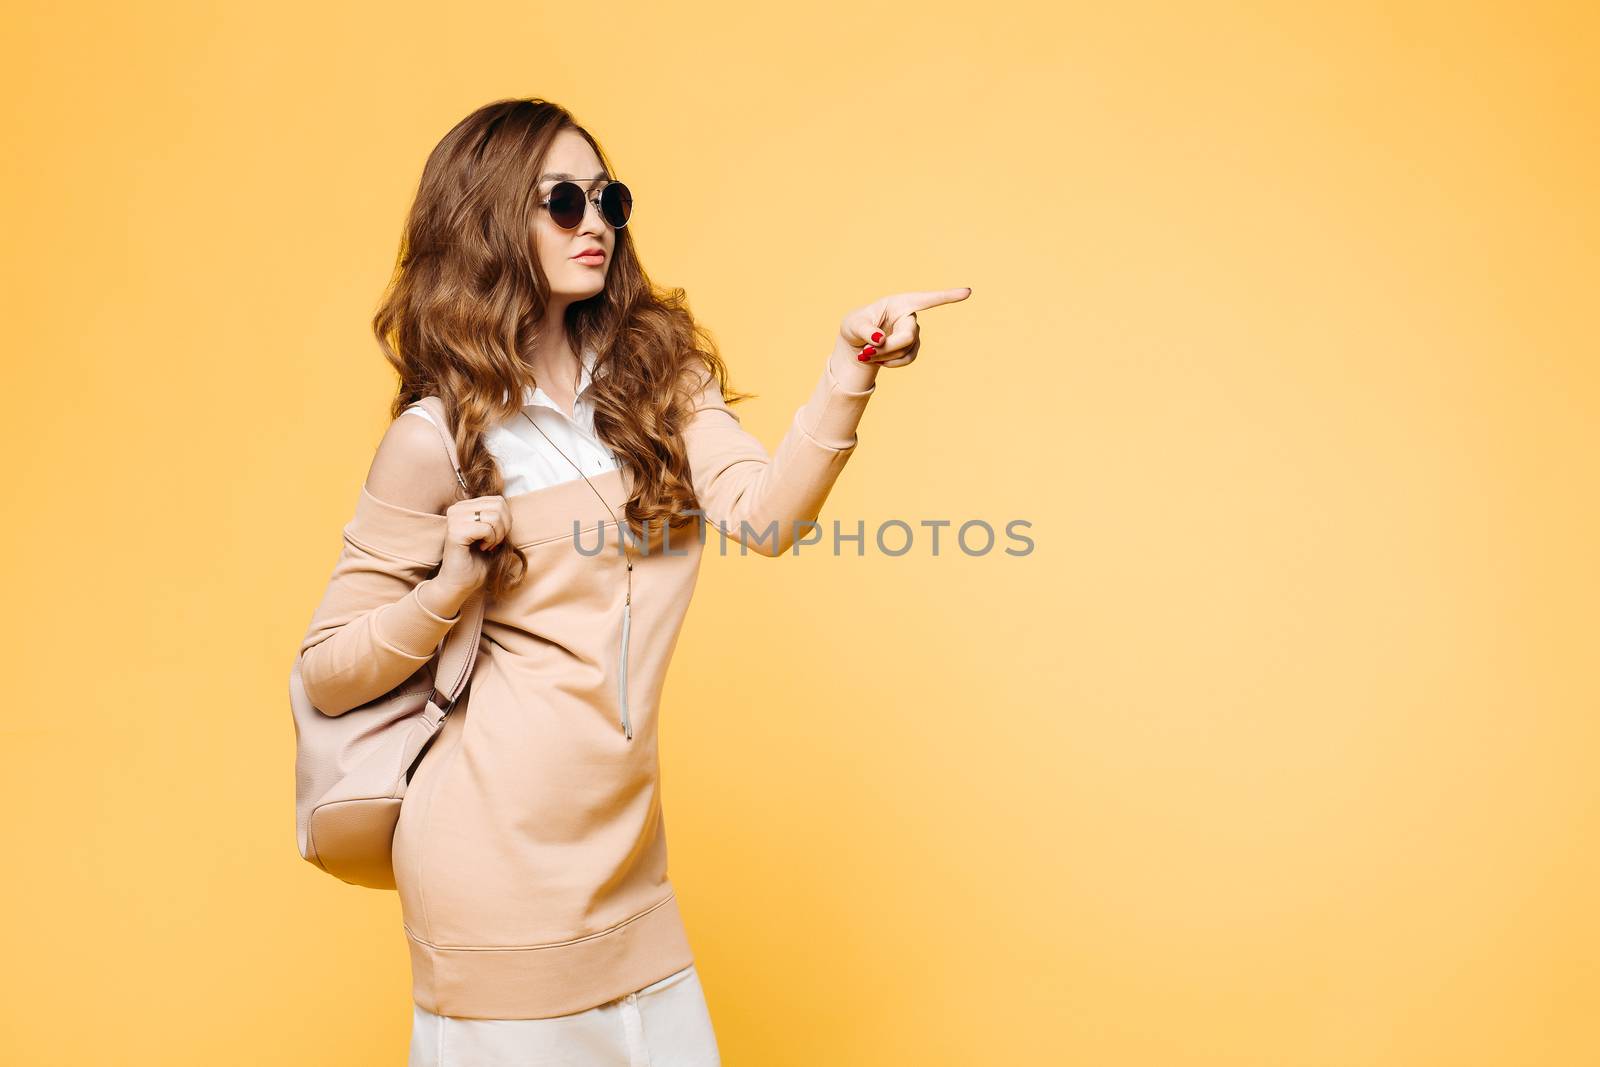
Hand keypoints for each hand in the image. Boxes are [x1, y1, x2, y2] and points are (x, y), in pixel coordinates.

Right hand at [433, 495, 509, 599]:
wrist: (460, 582)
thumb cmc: (477, 560)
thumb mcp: (492, 533)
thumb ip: (497, 517)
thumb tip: (508, 507)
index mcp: (464, 506)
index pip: (498, 500)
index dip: (506, 520)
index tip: (496, 536)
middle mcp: (456, 509)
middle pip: (499, 506)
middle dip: (504, 527)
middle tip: (494, 542)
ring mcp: (454, 519)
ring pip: (494, 516)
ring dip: (497, 535)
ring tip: (487, 545)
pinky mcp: (455, 532)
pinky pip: (486, 529)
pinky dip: (490, 541)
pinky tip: (481, 548)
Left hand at [836, 287, 972, 370]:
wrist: (856, 343)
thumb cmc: (855, 326)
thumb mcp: (853, 326)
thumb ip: (865, 331)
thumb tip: (879, 339)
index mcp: (900, 303)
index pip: (926, 299)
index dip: (947, 296)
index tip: (968, 292)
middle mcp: (910, 316)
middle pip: (908, 336)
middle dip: (887, 347)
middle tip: (866, 352)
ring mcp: (913, 333)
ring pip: (905, 350)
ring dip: (884, 356)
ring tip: (865, 354)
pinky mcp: (912, 348)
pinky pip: (906, 359)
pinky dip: (890, 363)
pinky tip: (878, 360)